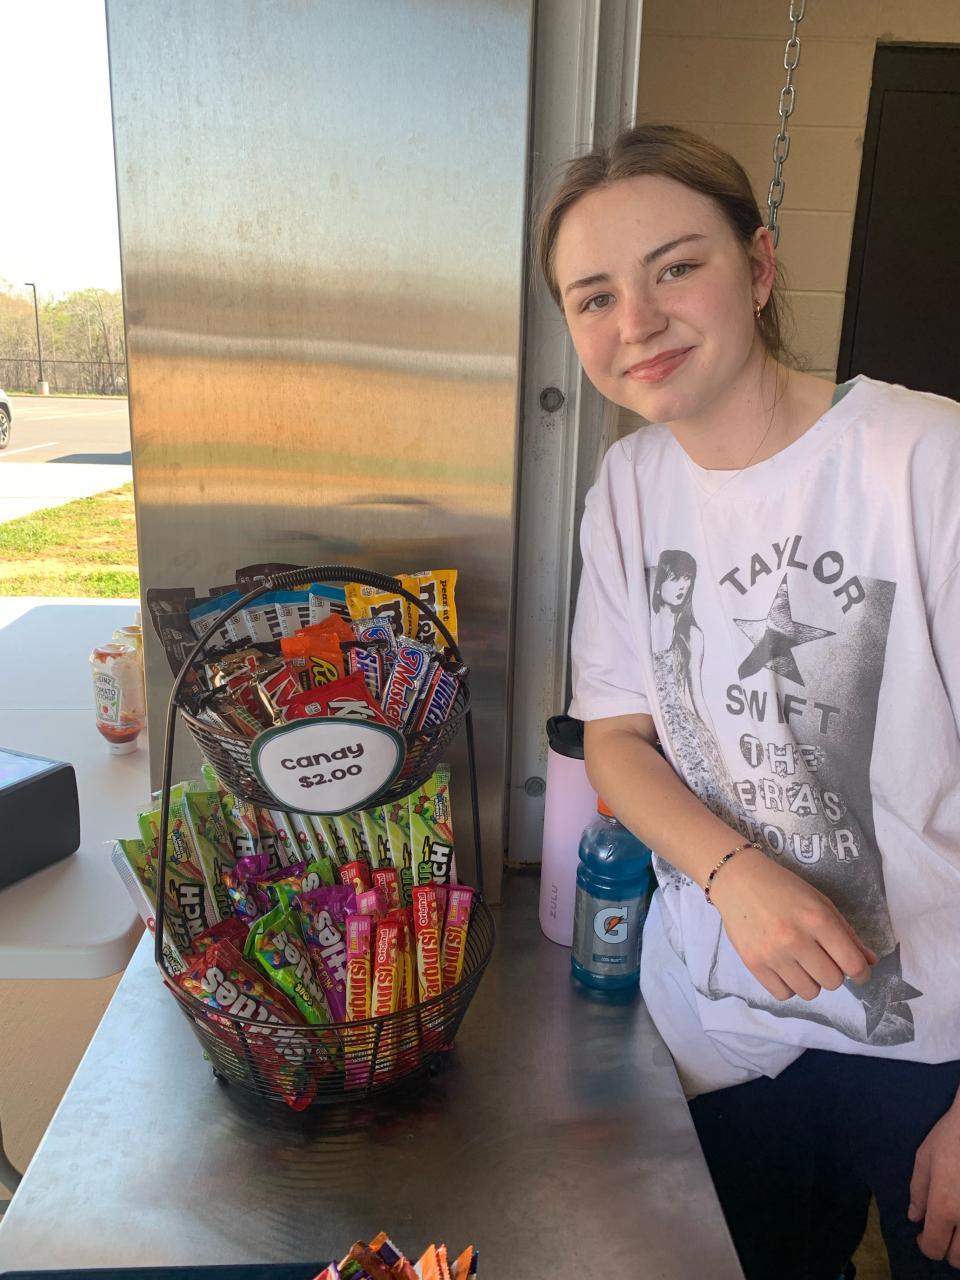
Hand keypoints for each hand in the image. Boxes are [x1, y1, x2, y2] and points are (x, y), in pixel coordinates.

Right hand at [709, 847, 877, 1000]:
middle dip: (833, 973)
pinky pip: (783, 994)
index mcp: (817, 919)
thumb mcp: (820, 902)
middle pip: (832, 982)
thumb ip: (846, 933)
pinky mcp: (753, 964)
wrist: (738, 880)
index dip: (862, 972)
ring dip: (811, 981)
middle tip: (822, 959)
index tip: (858, 971)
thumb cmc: (784, 888)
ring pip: (809, 992)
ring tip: (801, 962)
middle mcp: (795, 939)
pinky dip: (788, 985)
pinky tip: (784, 968)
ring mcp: (772, 954)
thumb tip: (869, 962)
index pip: (852, 964)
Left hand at [909, 1100, 959, 1265]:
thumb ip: (918, 1192)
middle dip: (947, 1249)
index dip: (925, 1244)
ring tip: (959, 1224)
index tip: (923, 1234)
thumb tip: (915, 1218)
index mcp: (944, 1207)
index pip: (933, 1248)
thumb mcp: (925, 1158)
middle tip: (944, 1230)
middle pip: (958, 1259)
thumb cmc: (952, 1136)